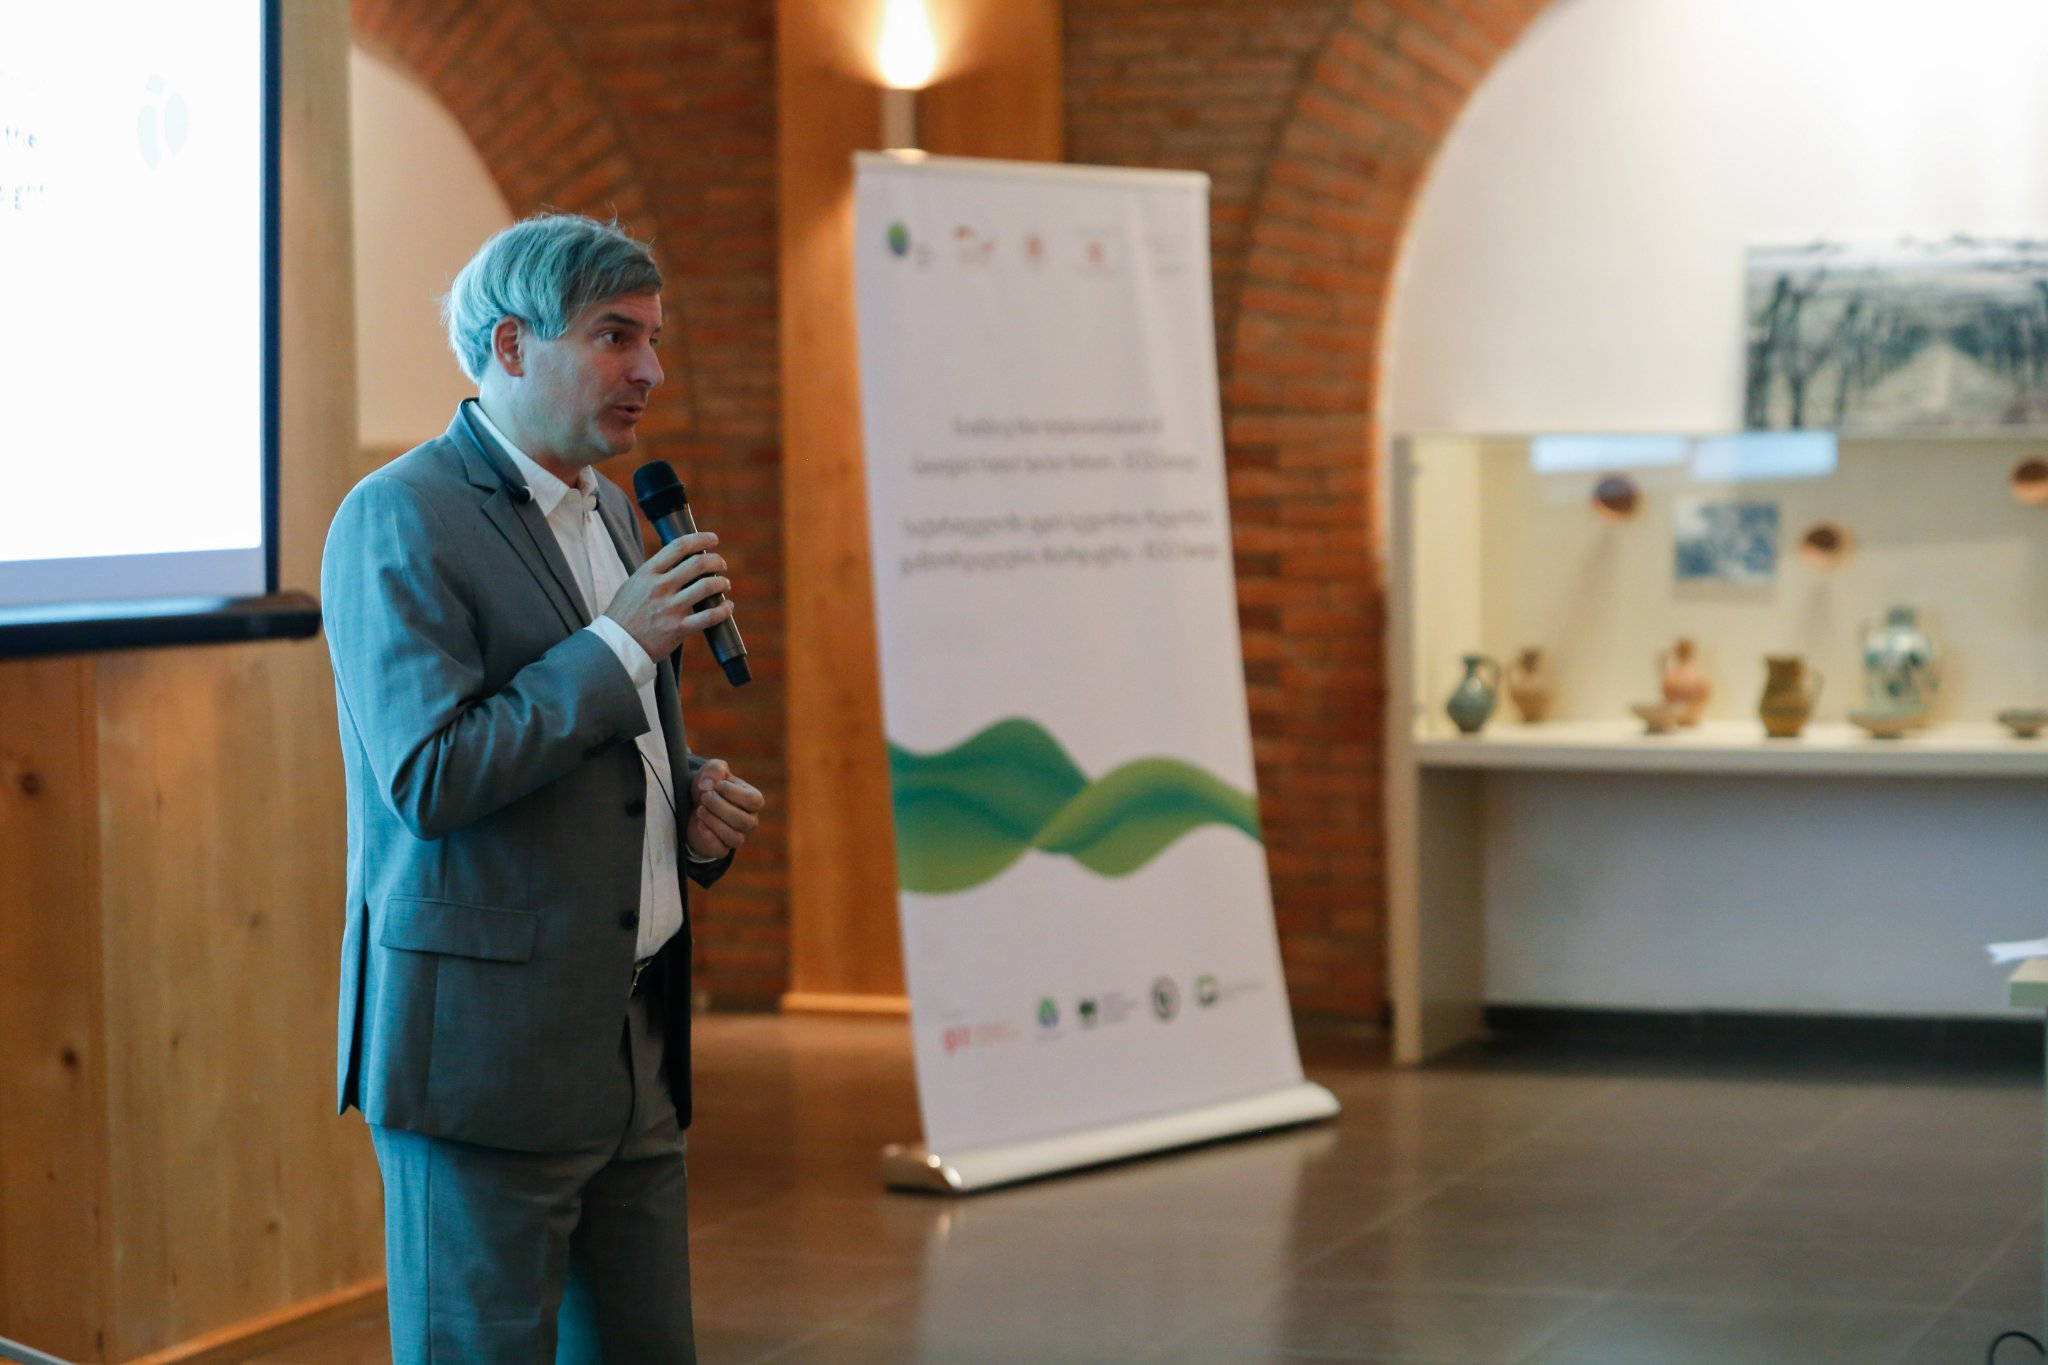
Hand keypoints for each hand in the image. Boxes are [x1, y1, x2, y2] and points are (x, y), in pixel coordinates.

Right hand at [603, 531, 732, 659]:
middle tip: (721, 565)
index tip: (713, 539)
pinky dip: (723, 610)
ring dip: (722, 583)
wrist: (616, 644)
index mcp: (648, 573)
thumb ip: (655, 572)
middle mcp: (660, 587)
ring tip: (725, 584)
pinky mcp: (678, 629)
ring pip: (707, 587)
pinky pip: (709, 617)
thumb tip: (680, 560)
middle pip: (698, 564)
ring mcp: (670, 608)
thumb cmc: (625, 613)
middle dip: (716, 561)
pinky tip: (727, 607)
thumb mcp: (634, 584)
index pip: (679, 546)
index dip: (701, 539)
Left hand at [685, 758, 763, 858]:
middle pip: (744, 821)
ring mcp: (737, 836)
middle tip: (704, 797)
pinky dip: (709, 837)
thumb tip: (708, 785)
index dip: (734, 793)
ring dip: (713, 822)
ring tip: (700, 809)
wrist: (692, 805)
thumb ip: (714, 769)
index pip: (754, 801)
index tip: (717, 785)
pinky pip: (721, 850)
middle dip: (720, 807)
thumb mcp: (711, 771)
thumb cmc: (709, 786)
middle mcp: (749, 820)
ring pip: (734, 838)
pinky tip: (700, 824)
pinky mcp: (721, 848)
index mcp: (752, 800)